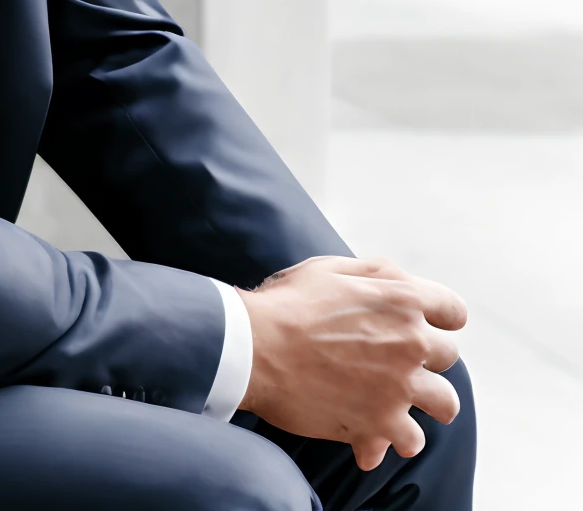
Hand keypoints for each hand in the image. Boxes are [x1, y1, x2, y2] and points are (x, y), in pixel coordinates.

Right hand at [236, 255, 466, 471]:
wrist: (255, 348)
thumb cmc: (288, 303)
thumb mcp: (332, 268)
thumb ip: (376, 274)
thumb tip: (399, 282)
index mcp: (402, 299)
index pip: (453, 310)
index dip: (440, 317)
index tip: (426, 325)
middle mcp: (411, 342)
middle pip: (447, 356)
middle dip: (425, 358)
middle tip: (397, 361)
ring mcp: (400, 386)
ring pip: (445, 403)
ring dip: (425, 402)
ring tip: (400, 402)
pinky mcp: (380, 423)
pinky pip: (410, 441)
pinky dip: (391, 440)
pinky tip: (371, 436)